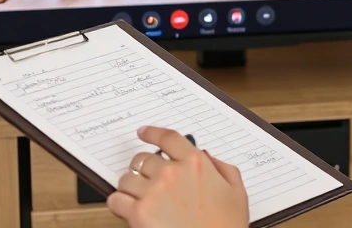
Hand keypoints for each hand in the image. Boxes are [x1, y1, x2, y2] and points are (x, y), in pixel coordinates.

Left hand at [107, 126, 248, 227]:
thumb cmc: (226, 227)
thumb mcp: (236, 192)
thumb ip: (222, 168)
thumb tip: (207, 158)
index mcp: (196, 163)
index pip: (168, 137)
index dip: (152, 132)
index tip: (144, 132)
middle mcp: (172, 173)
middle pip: (143, 158)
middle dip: (142, 168)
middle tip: (146, 179)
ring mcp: (153, 192)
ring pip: (126, 178)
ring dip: (130, 185)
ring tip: (137, 196)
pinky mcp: (138, 213)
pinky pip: (115, 199)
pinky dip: (118, 202)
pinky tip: (126, 207)